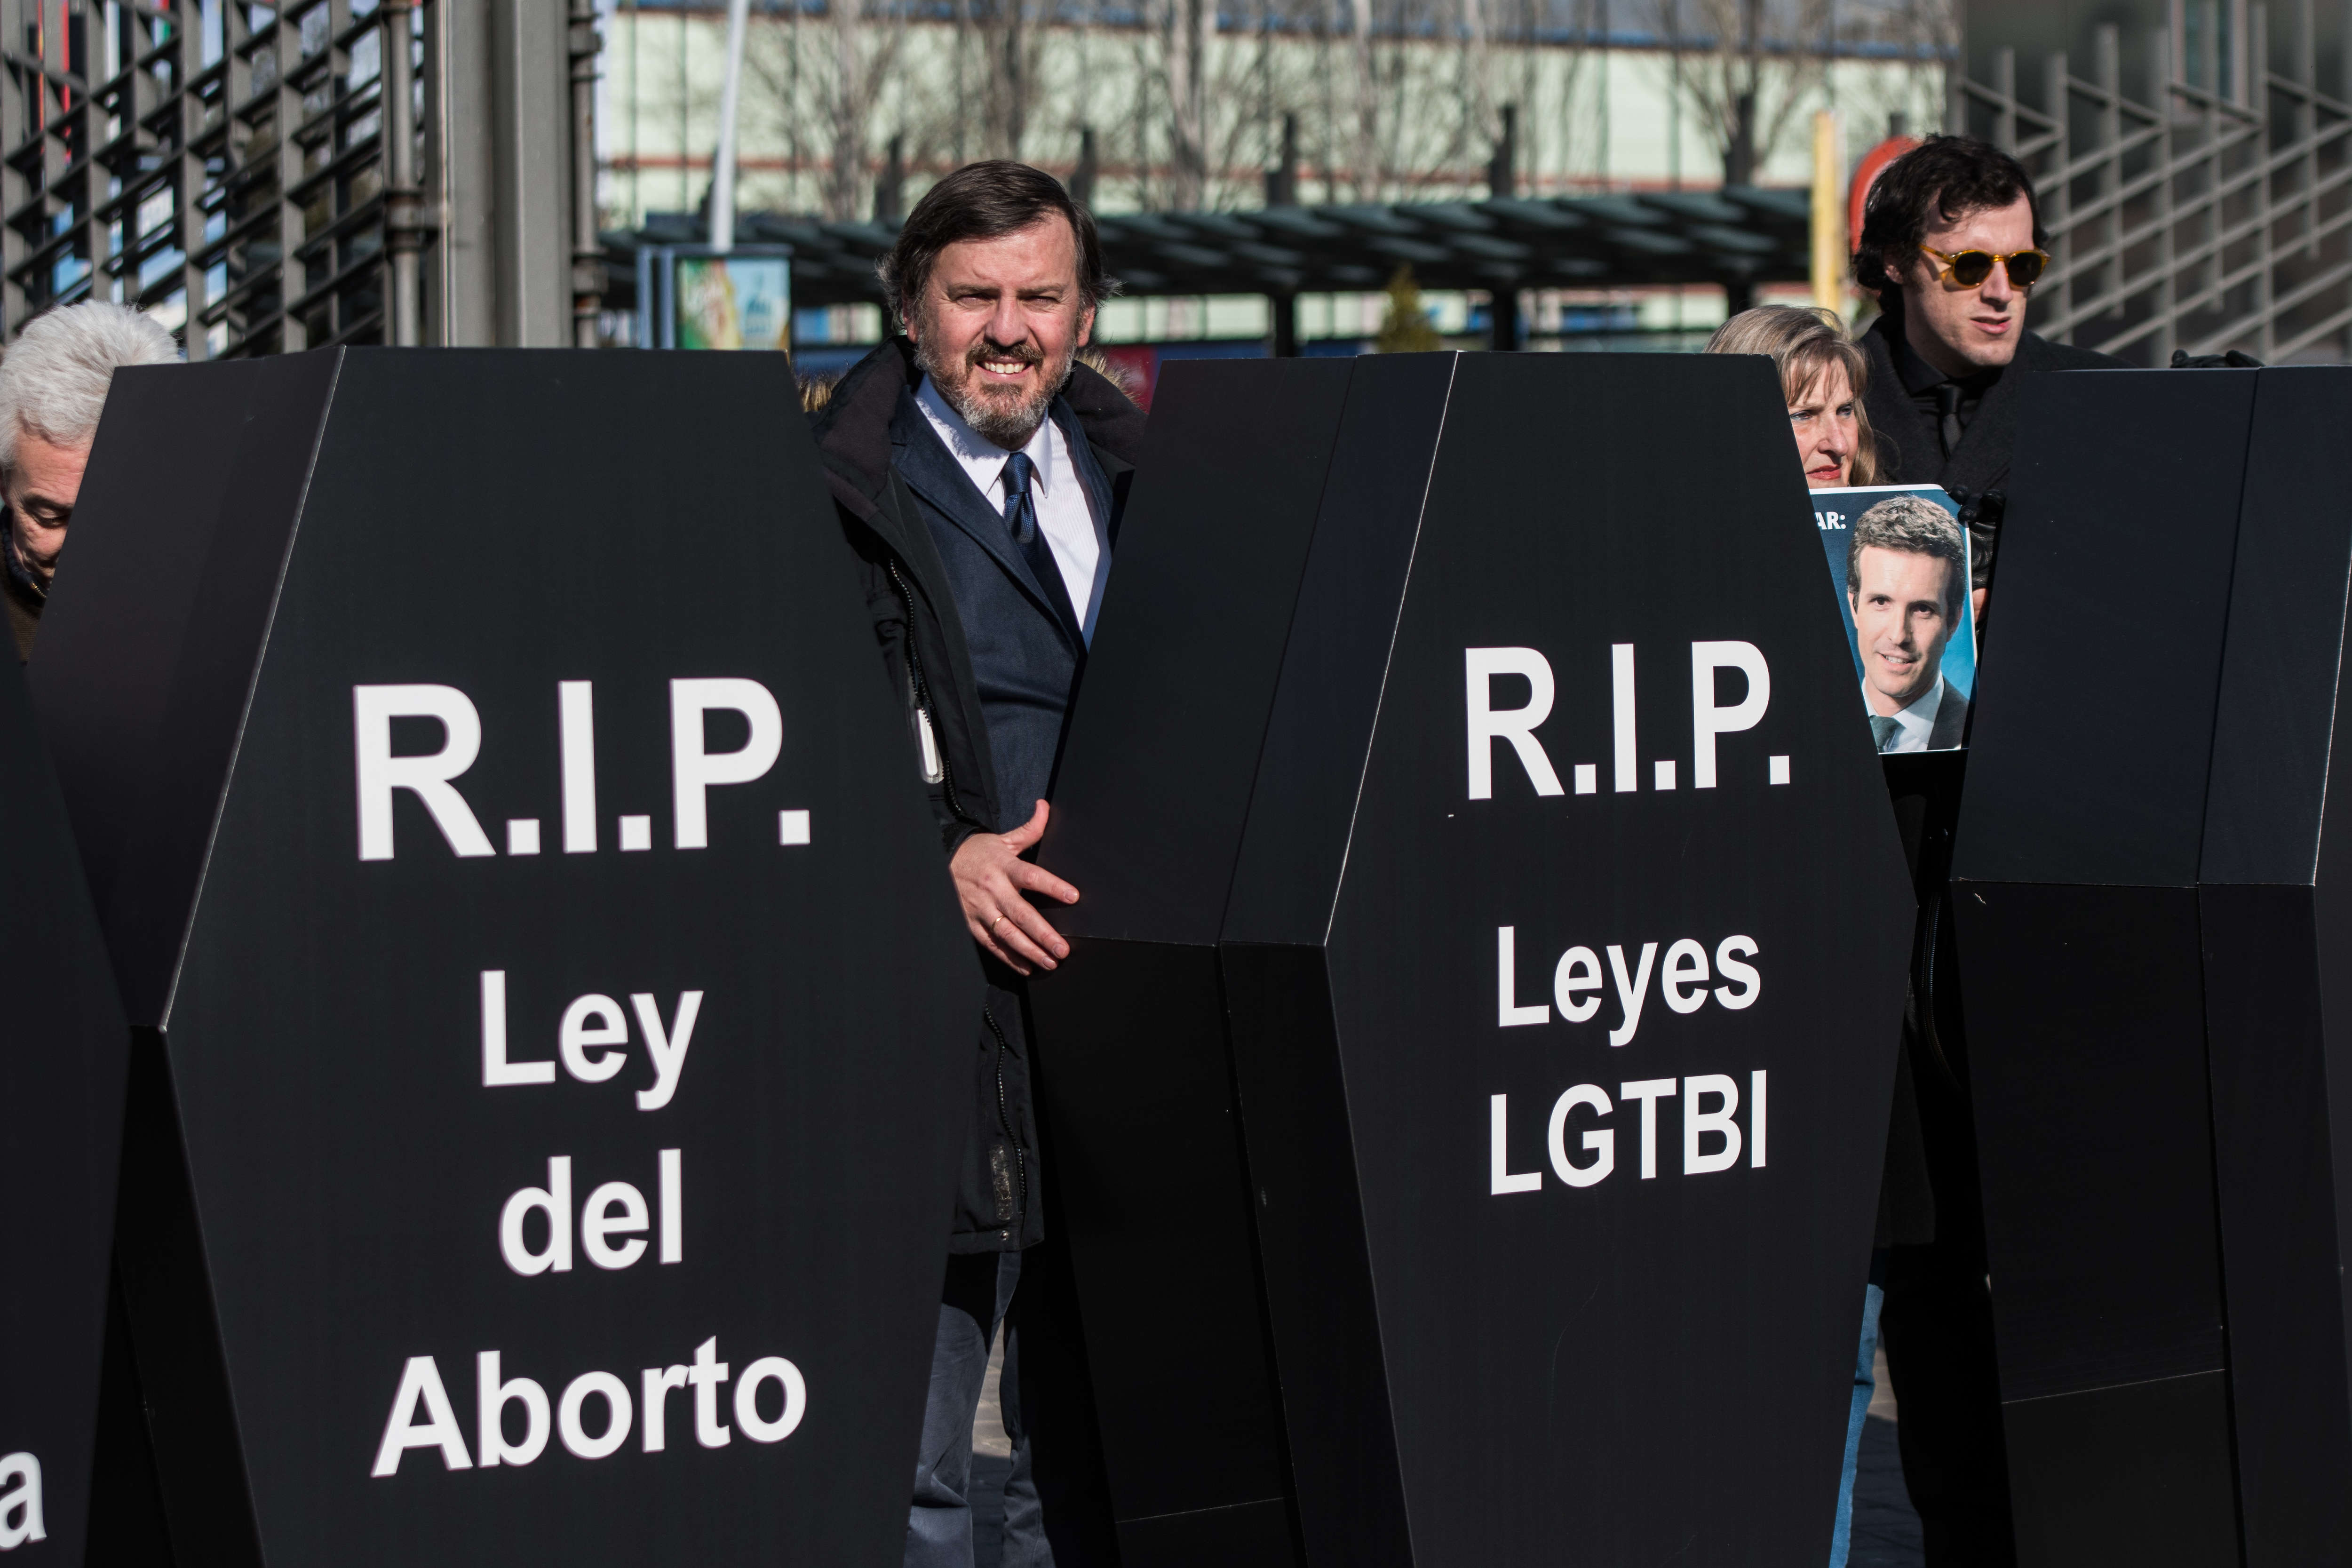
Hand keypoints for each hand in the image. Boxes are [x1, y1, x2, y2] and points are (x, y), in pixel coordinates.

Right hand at [950, 800, 1078, 975]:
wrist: (942, 862)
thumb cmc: (979, 852)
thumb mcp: (1004, 840)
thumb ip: (1030, 829)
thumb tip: (1045, 807)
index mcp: (1004, 866)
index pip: (1031, 876)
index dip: (1053, 886)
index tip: (1073, 896)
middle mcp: (993, 890)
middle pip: (1021, 914)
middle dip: (1043, 934)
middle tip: (1062, 949)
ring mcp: (981, 909)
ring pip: (1007, 934)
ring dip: (1029, 951)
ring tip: (1050, 962)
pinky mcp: (971, 923)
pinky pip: (992, 944)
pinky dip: (1009, 958)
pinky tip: (1027, 967)